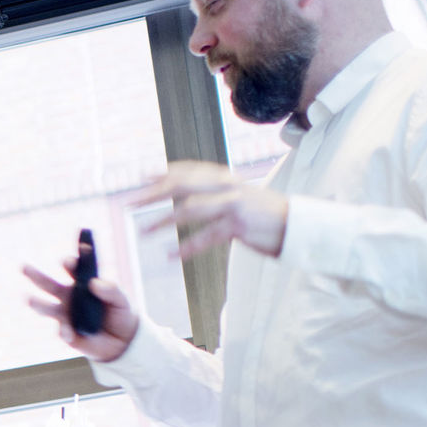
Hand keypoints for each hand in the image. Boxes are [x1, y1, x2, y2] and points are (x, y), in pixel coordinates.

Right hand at [22, 258, 138, 361]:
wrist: (122, 342)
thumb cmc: (120, 314)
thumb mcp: (122, 301)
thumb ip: (112, 290)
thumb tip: (94, 283)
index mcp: (81, 283)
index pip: (73, 269)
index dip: (70, 262)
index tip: (70, 260)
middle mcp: (68, 297)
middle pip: (49, 284)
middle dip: (36, 275)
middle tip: (23, 266)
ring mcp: (65, 315)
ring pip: (47, 308)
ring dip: (37, 304)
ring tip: (27, 298)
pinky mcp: (66, 334)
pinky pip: (62, 331)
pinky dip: (65, 331)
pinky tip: (69, 334)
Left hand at [133, 161, 287, 257]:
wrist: (297, 223)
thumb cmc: (264, 213)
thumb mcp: (239, 195)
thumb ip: (215, 192)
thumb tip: (187, 195)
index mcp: (225, 178)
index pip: (188, 170)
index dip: (163, 172)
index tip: (141, 176)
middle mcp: (226, 187)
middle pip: (182, 186)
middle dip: (152, 194)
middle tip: (129, 204)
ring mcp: (232, 205)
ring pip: (190, 211)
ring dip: (162, 221)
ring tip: (141, 232)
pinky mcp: (238, 226)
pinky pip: (207, 237)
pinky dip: (186, 247)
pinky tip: (169, 256)